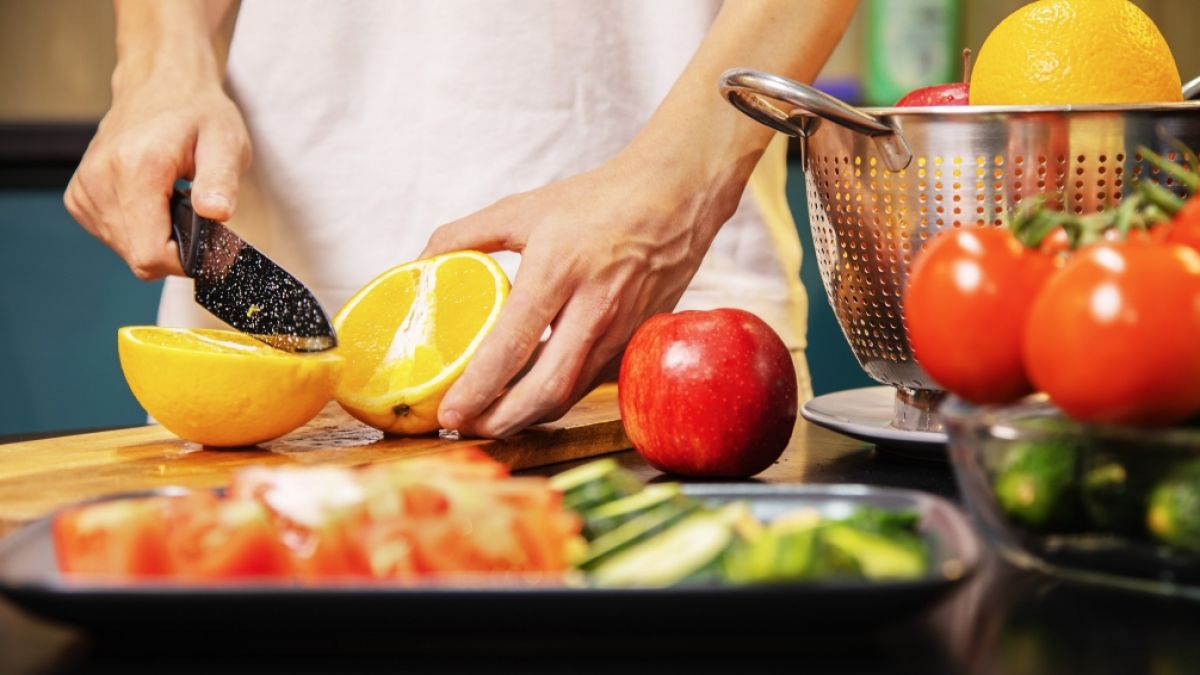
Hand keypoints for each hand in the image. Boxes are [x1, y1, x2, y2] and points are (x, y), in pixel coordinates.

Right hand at [65, 63, 249, 279]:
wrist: (160, 85)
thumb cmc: (198, 113)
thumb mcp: (226, 142)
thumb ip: (221, 181)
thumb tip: (217, 213)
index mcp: (136, 168)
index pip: (150, 254)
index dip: (186, 260)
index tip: (208, 239)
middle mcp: (100, 180)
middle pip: (139, 257)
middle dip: (174, 248)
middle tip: (194, 212)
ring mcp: (84, 190)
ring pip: (127, 251)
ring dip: (157, 237)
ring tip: (172, 199)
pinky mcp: (79, 197)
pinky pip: (113, 237)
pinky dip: (139, 229)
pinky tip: (152, 200)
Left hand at [420, 149, 746, 437]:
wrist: (672, 199)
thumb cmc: (596, 201)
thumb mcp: (522, 208)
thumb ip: (465, 235)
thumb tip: (421, 264)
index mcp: (558, 270)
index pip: (512, 345)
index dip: (478, 387)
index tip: (449, 410)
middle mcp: (593, 308)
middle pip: (545, 390)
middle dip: (501, 420)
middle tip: (466, 425)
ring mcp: (619, 331)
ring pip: (568, 395)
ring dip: (526, 416)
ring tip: (488, 417)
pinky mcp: (633, 342)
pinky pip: (587, 384)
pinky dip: (555, 399)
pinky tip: (527, 397)